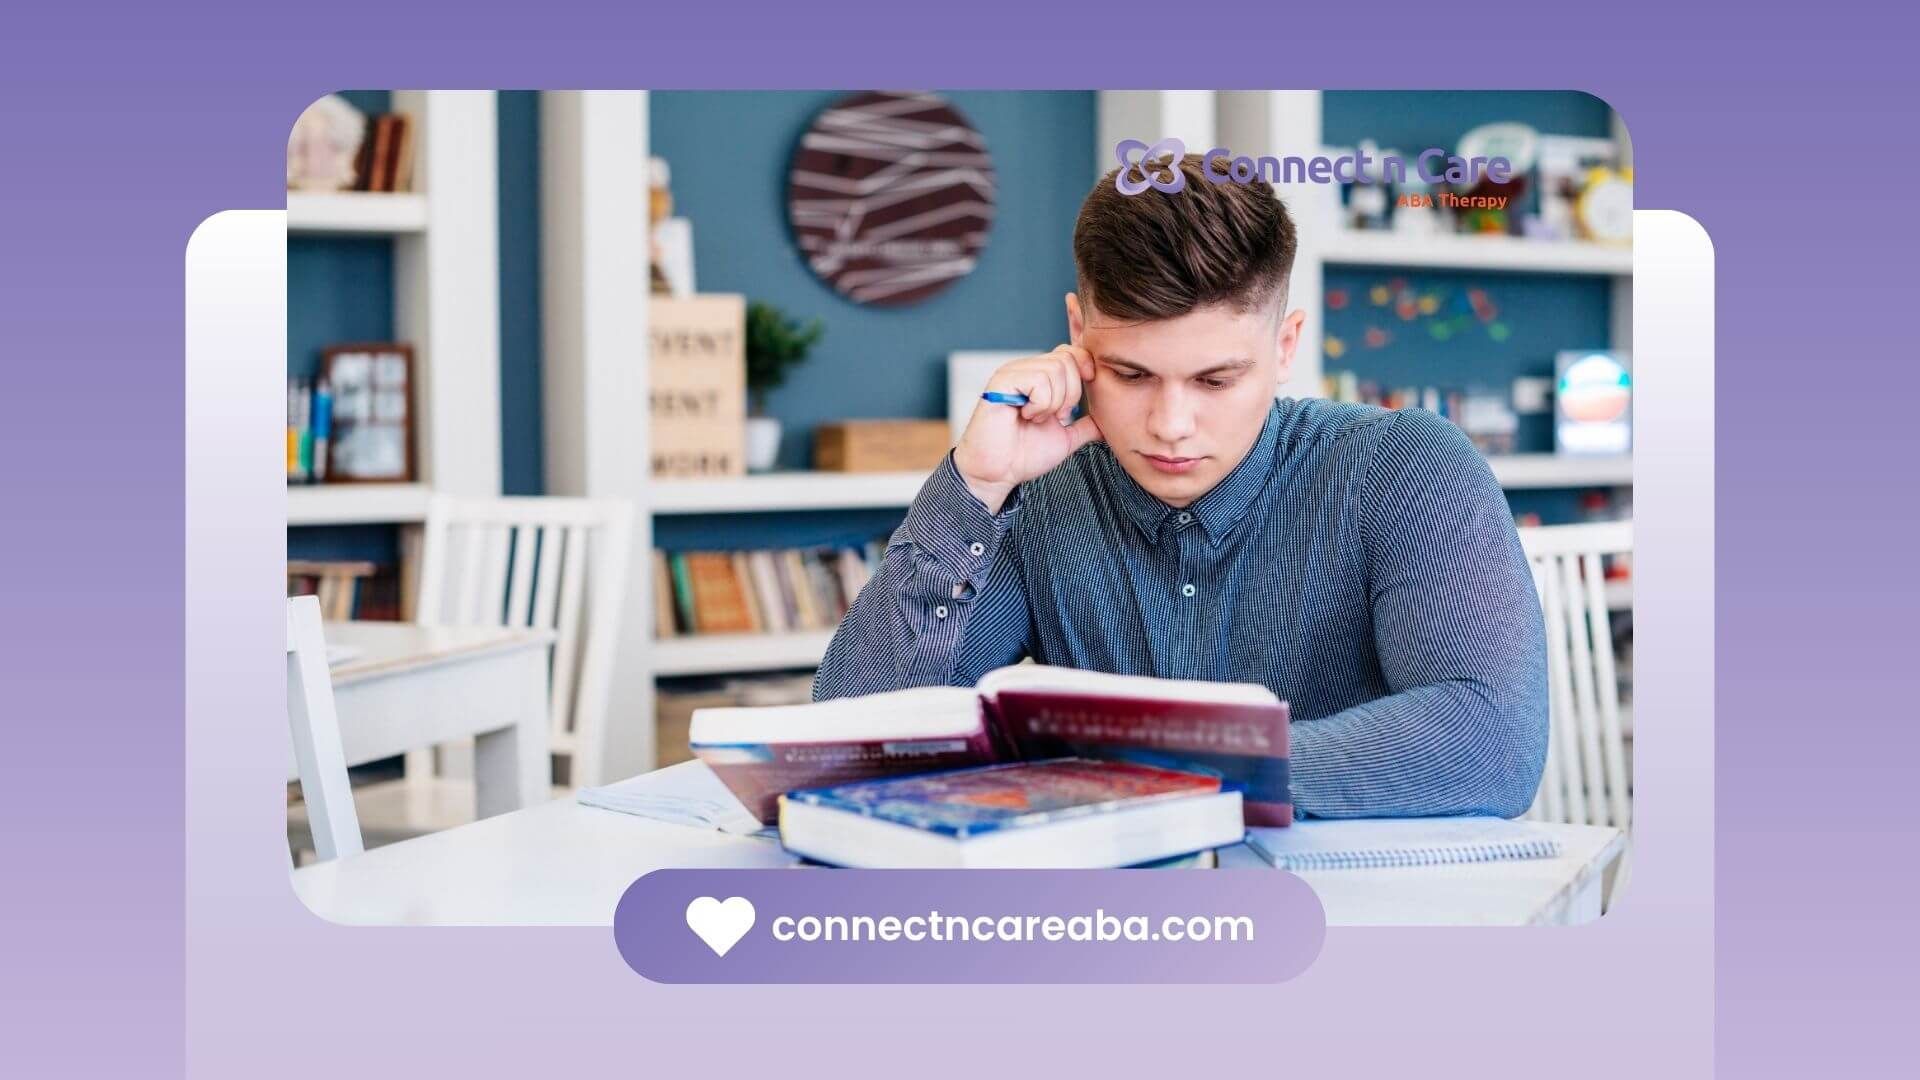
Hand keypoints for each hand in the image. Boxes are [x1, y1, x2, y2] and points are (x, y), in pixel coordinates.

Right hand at [953, 346, 1103, 512]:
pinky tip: (1026, 416)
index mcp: (1039, 377)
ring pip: (1056, 369)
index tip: (1080, 401)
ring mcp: (1012, 373)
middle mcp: (1025, 369)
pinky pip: (1038, 381)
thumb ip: (1086, 426)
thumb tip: (1111, 422)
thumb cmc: (1024, 455)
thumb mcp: (1065, 438)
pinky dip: (1040, 404)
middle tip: (1056, 417)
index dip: (1084, 368)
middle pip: (1068, 359)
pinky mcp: (1001, 381)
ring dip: (1054, 402)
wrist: (998, 473)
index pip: (1070, 352)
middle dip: (1071, 394)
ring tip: (1037, 419)